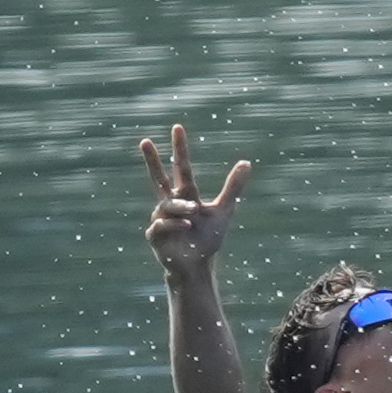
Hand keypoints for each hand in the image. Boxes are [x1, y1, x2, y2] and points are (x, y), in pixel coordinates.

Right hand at [139, 125, 250, 278]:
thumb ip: (233, 187)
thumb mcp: (223, 210)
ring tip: (194, 212)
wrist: (198, 265)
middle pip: (158, 177)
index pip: (181, 167)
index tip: (177, 128)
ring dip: (181, 207)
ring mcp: (160, 218)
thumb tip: (247, 162)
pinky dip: (175, 223)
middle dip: (151, 160)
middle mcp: (169, 203)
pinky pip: (162, 224)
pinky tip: (187, 225)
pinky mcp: (155, 235)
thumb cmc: (207, 237)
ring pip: (168, 205)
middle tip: (145, 140)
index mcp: (185, 195)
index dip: (180, 148)